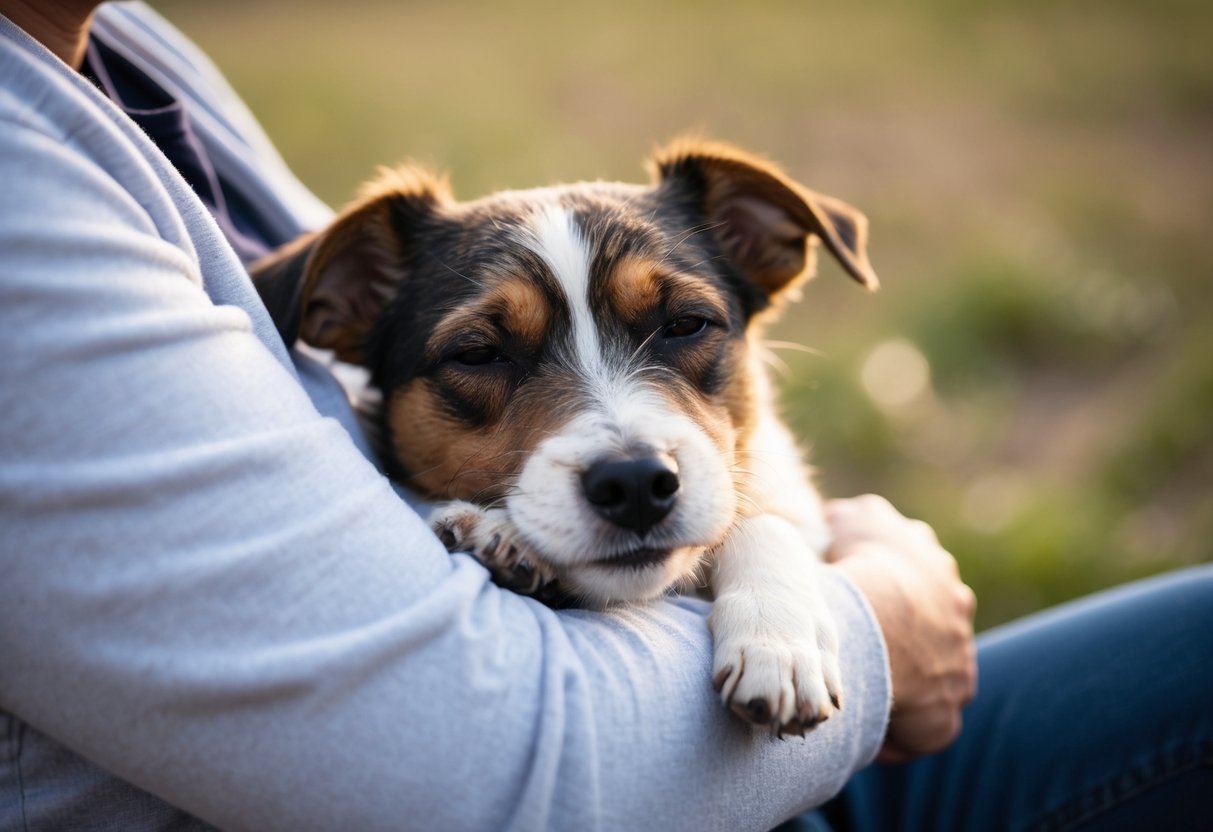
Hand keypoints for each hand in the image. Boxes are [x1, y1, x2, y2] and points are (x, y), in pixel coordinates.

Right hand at [825, 495, 976, 762]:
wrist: (877, 610)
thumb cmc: (861, 561)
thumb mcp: (852, 519)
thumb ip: (848, 518)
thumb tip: (835, 519)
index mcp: (937, 569)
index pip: (923, 582)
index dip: (893, 592)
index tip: (867, 601)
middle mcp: (957, 614)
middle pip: (935, 629)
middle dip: (908, 637)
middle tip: (867, 645)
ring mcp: (957, 662)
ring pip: (933, 677)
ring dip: (906, 683)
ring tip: (864, 688)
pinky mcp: (944, 709)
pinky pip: (922, 729)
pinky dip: (898, 734)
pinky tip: (870, 732)